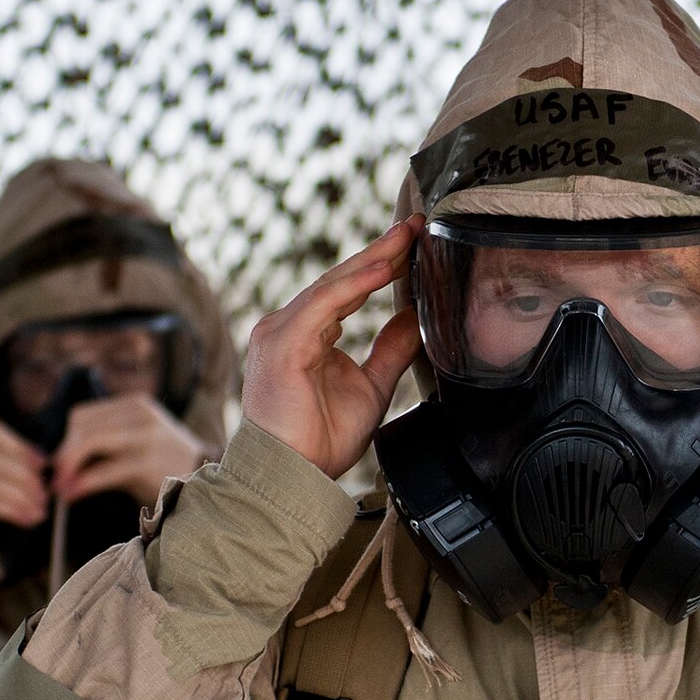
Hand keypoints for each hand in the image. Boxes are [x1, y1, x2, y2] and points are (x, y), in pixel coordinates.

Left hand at [51, 394, 207, 504]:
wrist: (209, 481)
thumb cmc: (165, 465)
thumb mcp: (139, 442)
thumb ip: (106, 442)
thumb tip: (60, 460)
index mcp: (136, 405)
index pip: (84, 415)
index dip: (66, 439)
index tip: (60, 463)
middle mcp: (142, 415)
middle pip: (83, 427)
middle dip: (64, 453)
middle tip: (54, 476)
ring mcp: (147, 438)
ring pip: (90, 442)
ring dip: (69, 466)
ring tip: (60, 487)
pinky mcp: (148, 464)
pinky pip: (104, 471)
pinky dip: (84, 483)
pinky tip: (74, 493)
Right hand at [242, 217, 425, 478]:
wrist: (293, 475)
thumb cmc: (321, 439)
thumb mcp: (372, 386)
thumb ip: (390, 349)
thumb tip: (414, 317)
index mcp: (308, 333)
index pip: (349, 289)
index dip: (382, 265)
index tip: (415, 244)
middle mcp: (290, 325)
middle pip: (342, 278)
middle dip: (382, 250)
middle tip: (417, 224)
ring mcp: (282, 330)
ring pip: (333, 283)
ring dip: (373, 258)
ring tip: (407, 238)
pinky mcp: (283, 342)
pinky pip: (324, 303)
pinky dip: (355, 284)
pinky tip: (383, 268)